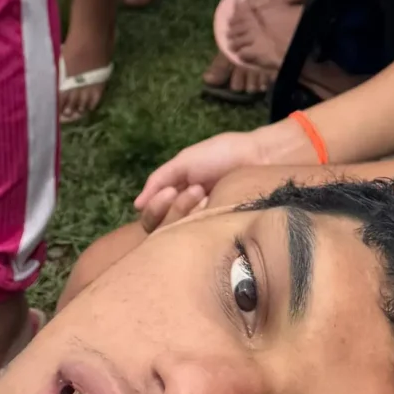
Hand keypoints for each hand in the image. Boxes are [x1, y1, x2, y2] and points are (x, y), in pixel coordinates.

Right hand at [134, 128, 280, 229]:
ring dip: (190, 213)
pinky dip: (203, 221)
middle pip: (163, 231)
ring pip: (180, 236)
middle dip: (174, 210)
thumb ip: (159, 179)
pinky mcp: (221, 235)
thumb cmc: (222, 155)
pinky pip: (201, 239)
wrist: (258, 158)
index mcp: (177, 199)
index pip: (153, 218)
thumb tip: (135, 205)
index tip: (171, 192)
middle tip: (195, 191)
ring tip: (207, 194)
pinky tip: (215, 206)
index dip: (156, 208)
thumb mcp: (186, 161)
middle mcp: (187, 217)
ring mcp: (204, 228)